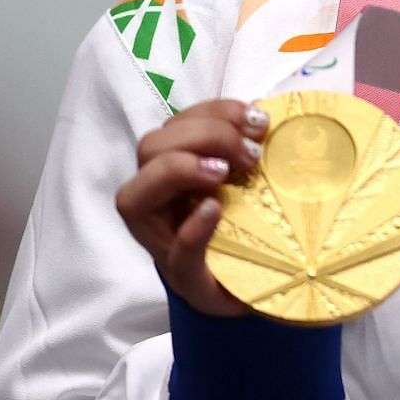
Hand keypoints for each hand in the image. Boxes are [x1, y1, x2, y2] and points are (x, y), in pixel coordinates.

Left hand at [115, 98, 268, 316]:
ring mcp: (171, 159)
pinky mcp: (197, 144)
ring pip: (174, 124)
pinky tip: (260, 121)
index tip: (222, 184)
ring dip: (219, 120)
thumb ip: (191, 256)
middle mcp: (149, 188)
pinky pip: (201, 113)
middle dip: (204, 143)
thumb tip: (208, 208)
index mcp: (145, 225)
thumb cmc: (214, 283)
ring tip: (261, 133)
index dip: (176, 177)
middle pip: (154, 148)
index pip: (138, 194)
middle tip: (252, 158)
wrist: (231, 274)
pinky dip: (230, 110)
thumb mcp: (202, 288)